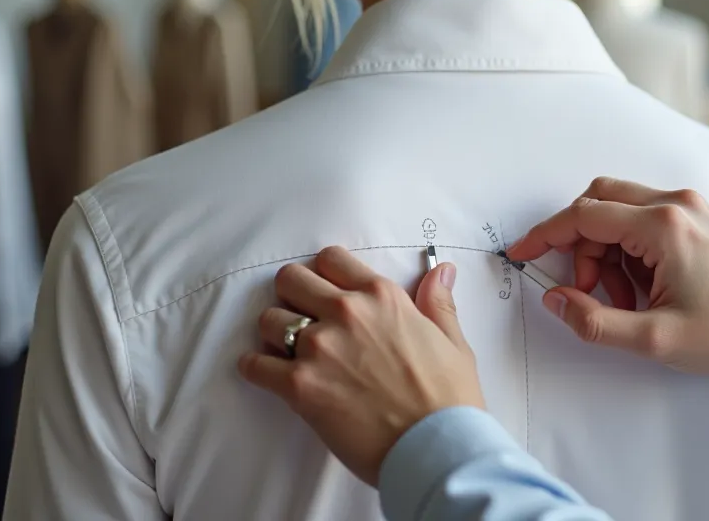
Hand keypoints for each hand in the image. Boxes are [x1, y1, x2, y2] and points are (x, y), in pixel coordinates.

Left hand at [238, 246, 484, 486]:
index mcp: (381, 297)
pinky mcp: (300, 386)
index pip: (331, 259)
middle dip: (292, 295)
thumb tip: (442, 270)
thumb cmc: (449, 399)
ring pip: (269, 319)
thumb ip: (438, 303)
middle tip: (302, 317)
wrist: (436, 448)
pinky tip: (268, 375)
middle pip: (290, 279)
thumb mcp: (453, 342)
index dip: (324, 274)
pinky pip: (255, 365)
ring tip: (288, 352)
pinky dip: (256, 369)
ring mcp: (319, 348)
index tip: (325, 292)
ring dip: (275, 334)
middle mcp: (346, 313)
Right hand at [508, 178, 708, 375]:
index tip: (522, 254)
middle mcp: (674, 204)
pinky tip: (641, 287)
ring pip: (617, 210)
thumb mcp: (654, 340)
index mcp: (662, 226)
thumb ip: (594, 321)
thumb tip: (556, 299)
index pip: (583, 216)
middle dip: (578, 246)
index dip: (545, 236)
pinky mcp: (694, 217)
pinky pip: (641, 218)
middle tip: (588, 291)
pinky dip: (627, 249)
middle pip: (597, 202)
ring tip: (623, 299)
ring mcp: (687, 207)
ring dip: (604, 251)